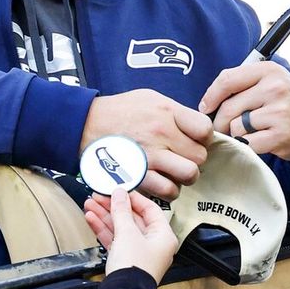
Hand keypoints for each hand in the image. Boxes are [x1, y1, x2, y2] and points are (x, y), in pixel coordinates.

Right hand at [80, 89, 213, 200]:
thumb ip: (175, 110)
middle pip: (200, 156)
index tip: (196, 139)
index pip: (205, 129)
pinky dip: (170, 190)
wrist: (84, 124)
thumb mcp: (149, 98)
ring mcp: (150, 156)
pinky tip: (164, 183)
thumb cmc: (117, 111)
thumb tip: (195, 125)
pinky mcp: (138, 174)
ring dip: (185, 177)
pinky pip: (168, 190)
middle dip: (194, 159)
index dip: (204, 138)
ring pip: (189, 175)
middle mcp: (161, 133)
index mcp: (167, 112)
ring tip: (176, 172)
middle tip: (183, 157)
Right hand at [85, 189, 177, 282]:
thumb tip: (119, 193)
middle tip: (98, 196)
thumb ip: (122, 210)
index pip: (150, 209)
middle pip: (133, 218)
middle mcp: (153, 243)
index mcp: (163, 236)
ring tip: (89, 204)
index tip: (118, 190)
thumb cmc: (134, 266)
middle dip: (113, 207)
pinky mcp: (125, 260)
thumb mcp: (127, 233)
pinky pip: (115, 240)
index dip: (133, 197)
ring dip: (105, 216)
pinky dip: (103, 229)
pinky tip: (91, 219)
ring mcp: (138, 252)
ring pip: (121, 228)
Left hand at [198, 61, 289, 160]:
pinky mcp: (280, 135)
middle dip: (220, 122)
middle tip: (224, 128)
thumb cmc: (287, 102)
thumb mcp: (270, 81)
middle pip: (228, 108)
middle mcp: (274, 88)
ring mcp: (278, 112)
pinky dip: (247, 146)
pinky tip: (257, 142)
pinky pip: (247, 143)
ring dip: (236, 134)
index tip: (206, 108)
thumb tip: (208, 101)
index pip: (227, 80)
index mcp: (268, 71)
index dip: (210, 96)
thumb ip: (242, 83)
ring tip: (248, 133)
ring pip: (235, 127)